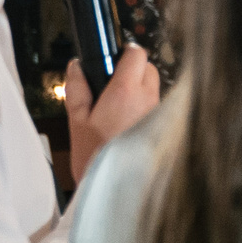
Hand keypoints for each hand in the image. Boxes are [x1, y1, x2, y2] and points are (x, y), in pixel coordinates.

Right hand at [67, 47, 159, 182]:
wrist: (113, 189)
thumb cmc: (94, 157)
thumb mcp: (76, 121)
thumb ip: (77, 88)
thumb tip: (77, 66)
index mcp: (126, 92)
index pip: (137, 54)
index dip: (125, 53)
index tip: (115, 59)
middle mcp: (149, 100)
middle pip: (149, 69)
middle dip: (133, 71)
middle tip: (112, 86)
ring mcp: (160, 114)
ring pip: (155, 89)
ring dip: (140, 91)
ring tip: (118, 109)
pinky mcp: (165, 128)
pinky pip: (157, 108)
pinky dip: (145, 109)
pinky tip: (128, 124)